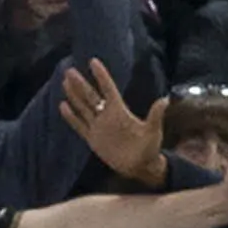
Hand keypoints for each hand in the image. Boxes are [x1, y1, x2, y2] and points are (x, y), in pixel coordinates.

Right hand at [57, 57, 168, 185]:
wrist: (139, 166)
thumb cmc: (149, 148)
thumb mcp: (153, 131)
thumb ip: (155, 115)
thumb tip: (165, 99)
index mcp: (120, 111)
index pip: (108, 89)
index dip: (101, 76)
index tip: (93, 61)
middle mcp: (107, 116)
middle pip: (91, 96)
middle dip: (80, 83)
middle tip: (69, 71)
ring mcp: (98, 126)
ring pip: (83, 107)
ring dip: (74, 95)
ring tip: (65, 82)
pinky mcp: (92, 138)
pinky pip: (79, 125)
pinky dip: (71, 117)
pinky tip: (63, 106)